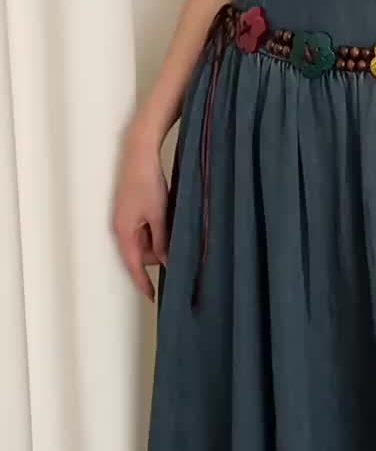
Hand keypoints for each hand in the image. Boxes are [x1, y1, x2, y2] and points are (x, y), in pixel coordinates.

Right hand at [112, 126, 168, 301]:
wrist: (139, 153)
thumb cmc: (147, 181)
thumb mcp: (158, 214)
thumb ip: (162, 240)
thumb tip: (165, 261)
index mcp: (124, 233)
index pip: (133, 267)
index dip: (143, 283)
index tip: (153, 298)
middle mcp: (120, 228)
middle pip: (140, 254)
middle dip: (157, 257)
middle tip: (179, 250)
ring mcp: (124, 218)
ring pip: (143, 241)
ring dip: (158, 241)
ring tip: (175, 228)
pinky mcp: (130, 209)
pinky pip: (143, 228)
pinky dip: (155, 229)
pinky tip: (169, 219)